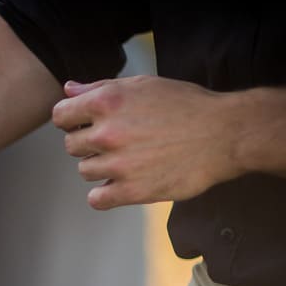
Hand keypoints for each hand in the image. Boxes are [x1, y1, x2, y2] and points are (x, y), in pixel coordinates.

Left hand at [52, 75, 243, 209]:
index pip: (60, 116)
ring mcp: (119, 164)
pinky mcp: (133, 191)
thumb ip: (100, 87)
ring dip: (100, 167)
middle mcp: (108, 133)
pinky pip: (96, 199)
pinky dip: (105, 194)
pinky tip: (120, 184)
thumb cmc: (185, 105)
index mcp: (107, 102)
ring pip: (84, 170)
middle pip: (71, 145)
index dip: (72, 119)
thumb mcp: (143, 85)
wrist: (225, 134)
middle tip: (116, 141)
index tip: (86, 123)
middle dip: (88, 143)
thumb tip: (68, 90)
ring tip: (128, 159)